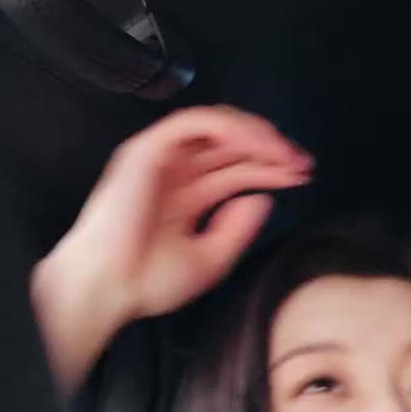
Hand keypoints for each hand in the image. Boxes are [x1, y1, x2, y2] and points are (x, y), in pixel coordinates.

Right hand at [32, 107, 312, 387]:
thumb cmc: (145, 282)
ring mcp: (162, 159)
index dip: (271, 170)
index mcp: (187, 199)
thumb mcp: (210, 260)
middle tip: (304, 163)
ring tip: (284, 154)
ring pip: (217, 127)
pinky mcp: (149, 149)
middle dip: (272, 151)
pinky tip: (255, 145)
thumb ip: (238, 229)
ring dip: (255, 135)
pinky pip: (196, 123)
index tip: (303, 176)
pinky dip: (229, 128)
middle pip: (232, 149)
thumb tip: (263, 198)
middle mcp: (176, 174)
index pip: (236, 172)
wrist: (106, 288)